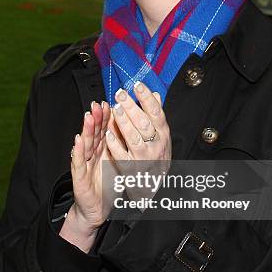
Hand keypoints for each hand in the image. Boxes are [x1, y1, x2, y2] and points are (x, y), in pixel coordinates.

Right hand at [60, 101, 111, 250]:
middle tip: (98, 104)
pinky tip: (78, 141)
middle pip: (95, 133)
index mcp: (103, 150)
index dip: (107, 117)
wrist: (96, 207)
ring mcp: (84, 164)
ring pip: (86, 144)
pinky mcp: (79, 176)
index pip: (105, 130)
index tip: (111, 103)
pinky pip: (78, 162)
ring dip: (86, 129)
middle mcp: (92, 154)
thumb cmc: (107, 184)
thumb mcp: (119, 162)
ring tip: (88, 116)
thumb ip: (123, 145)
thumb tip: (132, 129)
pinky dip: (78, 151)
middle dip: (96, 118)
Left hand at [105, 82, 171, 200]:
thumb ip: (156, 116)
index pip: (157, 112)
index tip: (137, 85)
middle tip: (120, 94)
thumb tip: (155, 94)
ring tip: (115, 109)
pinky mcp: (132, 169)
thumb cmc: (156, 156)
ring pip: (134, 138)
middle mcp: (156, 145)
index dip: (147, 98)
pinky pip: (123, 155)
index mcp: (163, 133)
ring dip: (123, 122)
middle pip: (144, 123)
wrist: (154, 185)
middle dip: (132, 107)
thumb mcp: (161, 135)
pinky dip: (115, 144)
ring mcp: (145, 157)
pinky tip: (108, 133)